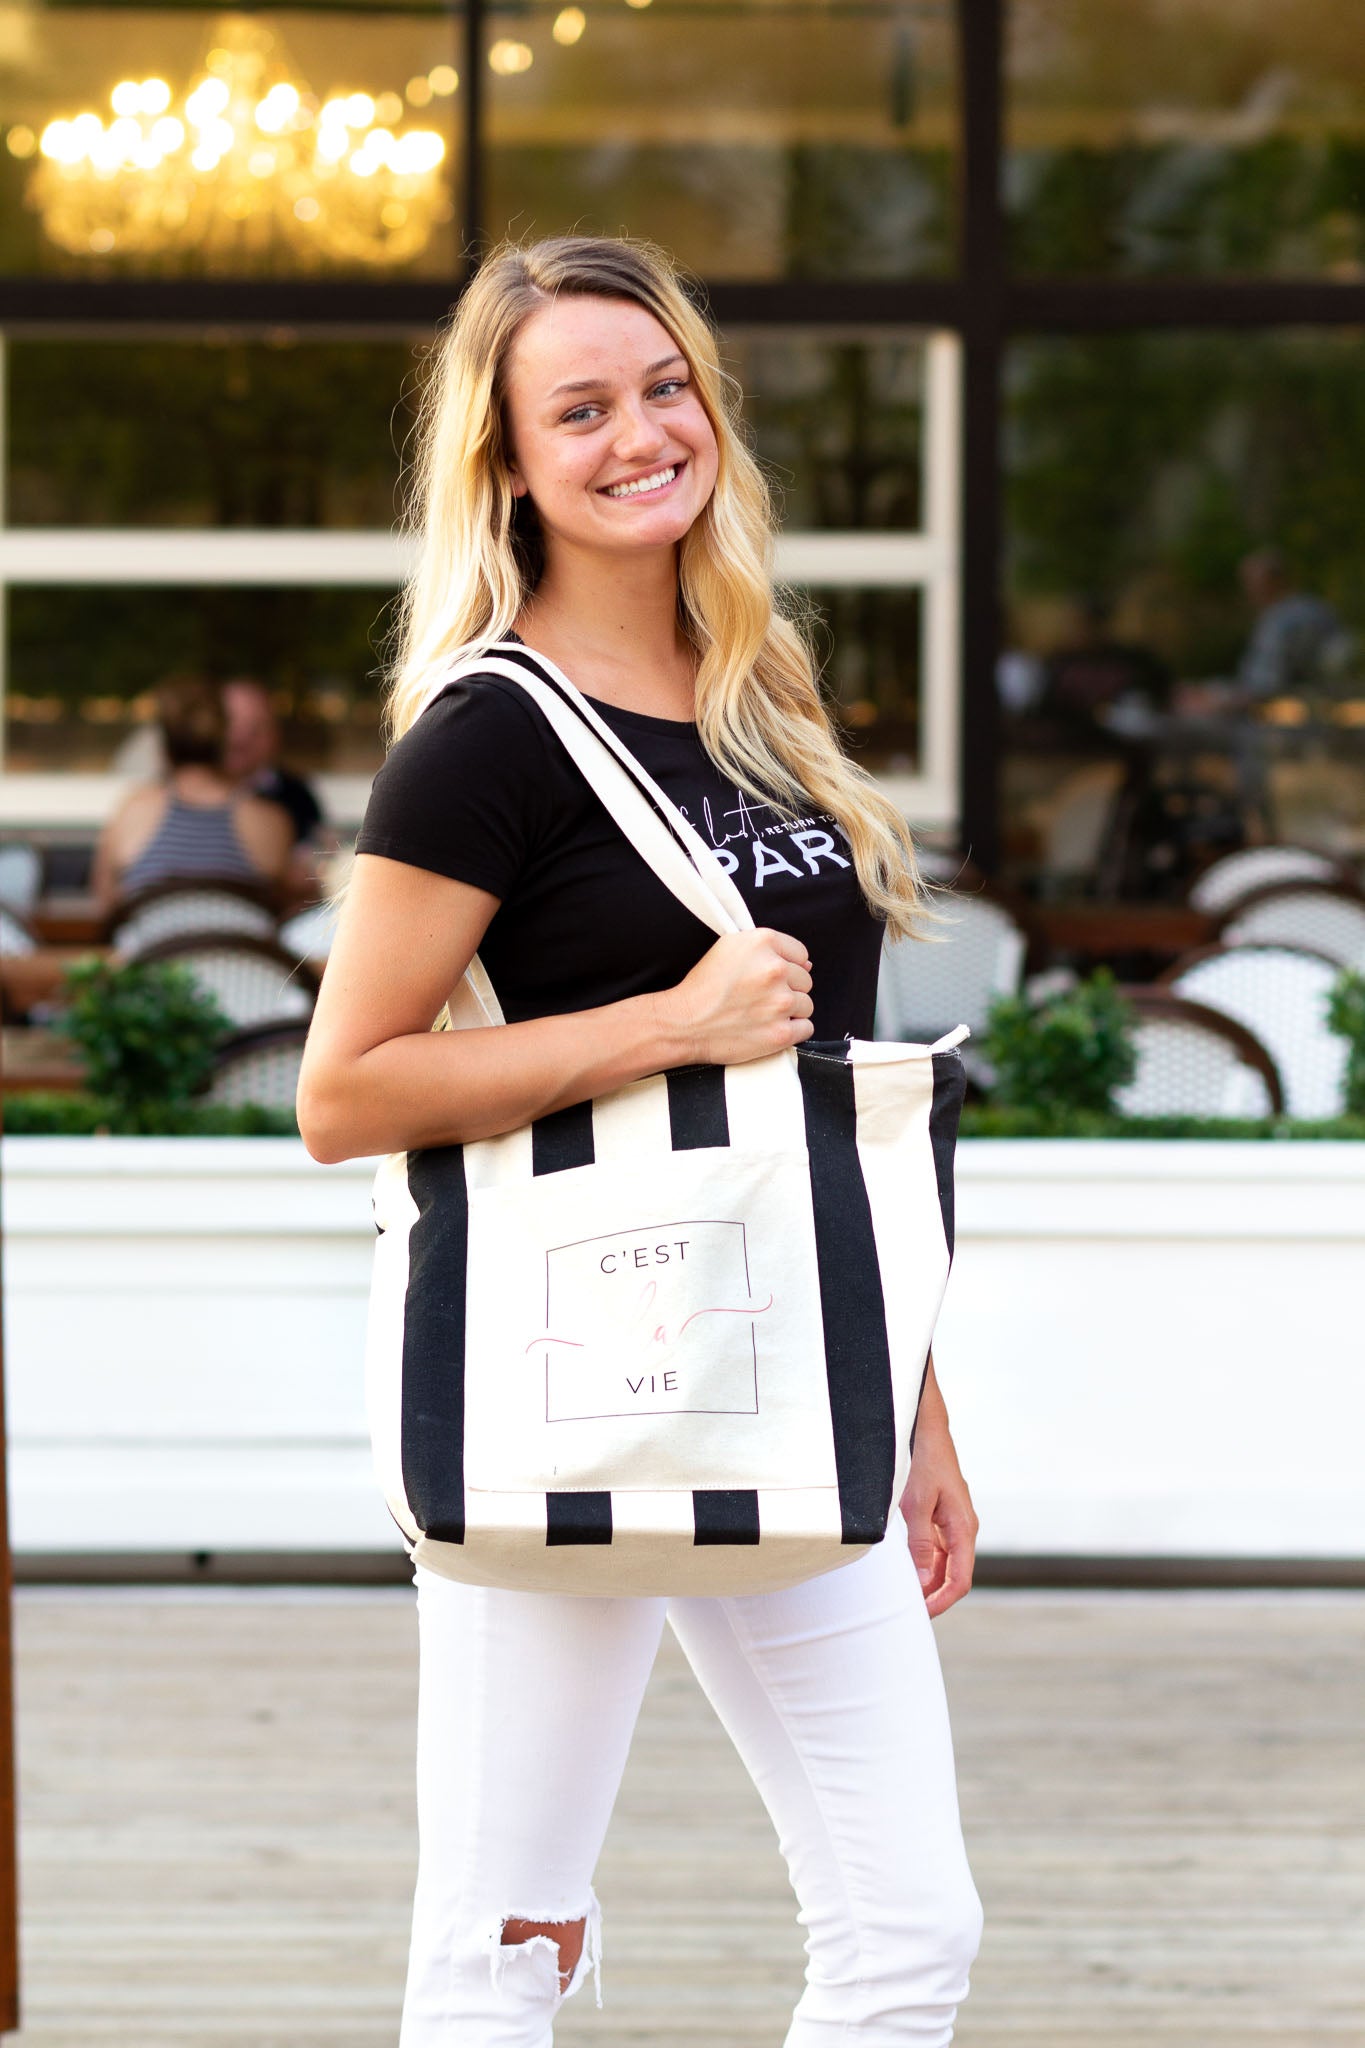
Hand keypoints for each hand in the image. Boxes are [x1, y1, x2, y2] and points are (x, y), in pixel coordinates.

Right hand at [663, 928, 813, 1065]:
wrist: (683, 1024)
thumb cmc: (702, 988)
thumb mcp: (729, 948)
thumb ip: (766, 948)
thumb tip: (806, 964)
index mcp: (762, 943)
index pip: (800, 954)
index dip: (786, 967)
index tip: (770, 978)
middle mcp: (775, 969)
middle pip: (804, 980)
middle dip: (786, 989)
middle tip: (759, 998)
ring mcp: (780, 1002)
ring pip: (806, 1005)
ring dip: (789, 1011)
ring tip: (762, 1014)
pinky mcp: (781, 1032)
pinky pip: (806, 1028)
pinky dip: (792, 1031)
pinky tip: (769, 1028)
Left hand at [900, 1359, 976, 1617]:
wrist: (924, 1428)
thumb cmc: (922, 1461)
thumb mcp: (917, 1504)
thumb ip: (921, 1544)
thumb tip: (924, 1583)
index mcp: (963, 1528)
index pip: (959, 1580)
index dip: (940, 1602)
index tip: (919, 1615)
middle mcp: (962, 1529)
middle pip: (952, 1576)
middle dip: (932, 1597)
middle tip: (906, 1612)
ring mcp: (951, 1523)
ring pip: (942, 1564)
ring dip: (926, 1581)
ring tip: (901, 1595)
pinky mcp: (940, 1516)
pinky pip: (934, 1549)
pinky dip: (921, 1562)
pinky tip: (903, 1568)